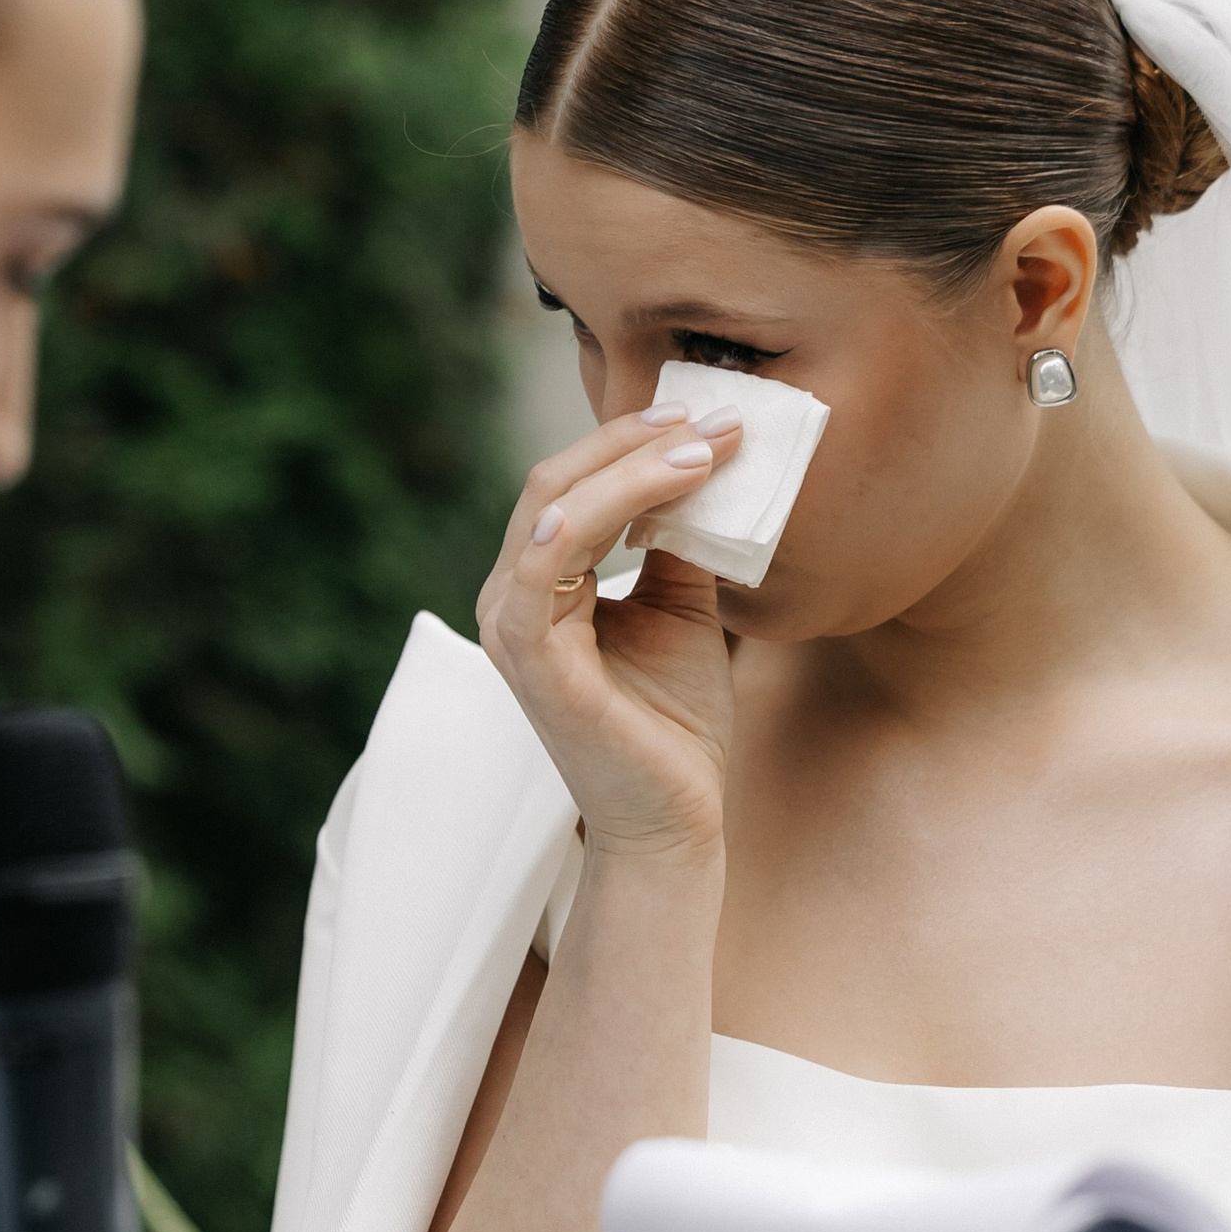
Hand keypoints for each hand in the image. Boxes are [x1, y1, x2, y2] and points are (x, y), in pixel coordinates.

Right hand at [475, 402, 746, 862]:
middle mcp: (511, 599)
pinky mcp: (535, 662)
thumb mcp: (683, 606)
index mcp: (538, 584)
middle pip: (556, 481)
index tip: (710, 416)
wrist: (676, 816)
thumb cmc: (673, 722)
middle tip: (719, 418)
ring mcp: (514, 629)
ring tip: (705, 449)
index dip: (636, 441)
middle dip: (638, 440)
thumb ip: (677, 540)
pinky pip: (545, 569)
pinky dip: (587, 519)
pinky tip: (648, 487)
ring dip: (633, 469)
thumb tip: (703, 461)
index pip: (571, 484)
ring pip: (555, 510)